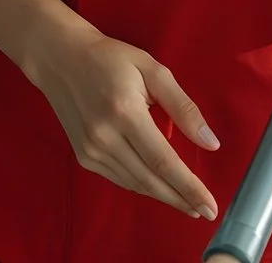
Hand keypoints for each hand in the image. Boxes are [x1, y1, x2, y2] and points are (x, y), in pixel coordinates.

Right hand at [21, 24, 221, 219]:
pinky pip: (120, 179)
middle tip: (207, 211)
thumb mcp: (153, 70)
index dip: (189, 187)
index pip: (163, 161)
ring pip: (135, 184)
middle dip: (181, 199)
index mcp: (126, 113)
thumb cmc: (111, 59)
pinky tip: (160, 188)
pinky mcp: (84, 157)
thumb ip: (183, 107)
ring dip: (164, 197)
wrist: (60, 59)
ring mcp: (91, 150)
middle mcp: (105, 137)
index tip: (210, 206)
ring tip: (189, 203)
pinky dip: (143, 187)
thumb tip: (211, 143)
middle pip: (150, 180)